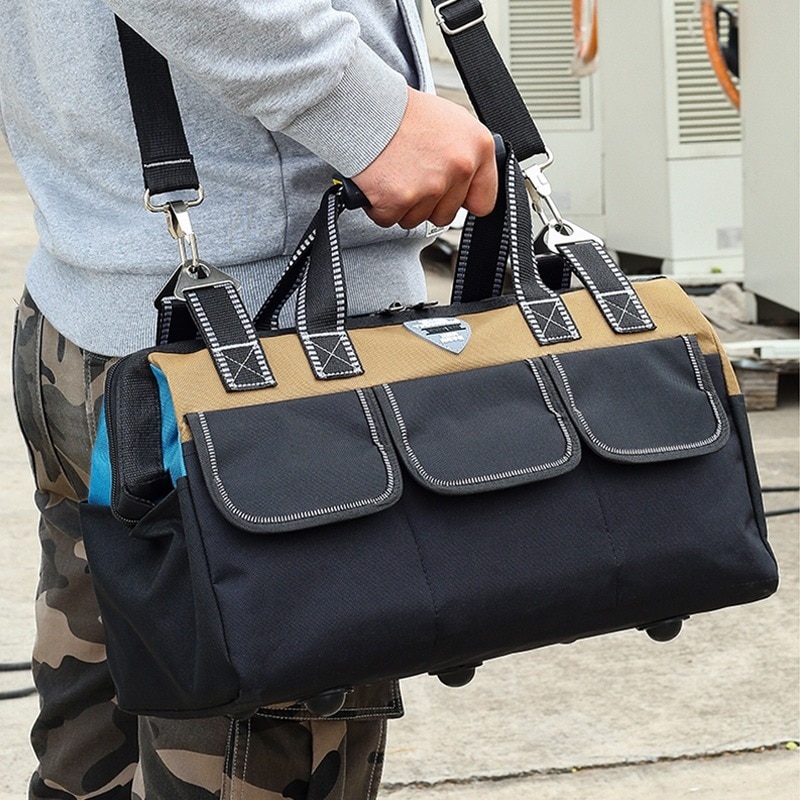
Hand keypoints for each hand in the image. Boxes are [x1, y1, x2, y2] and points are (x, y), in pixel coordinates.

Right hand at [352, 88, 497, 228]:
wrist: (368, 105)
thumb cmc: (405, 112)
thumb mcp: (453, 123)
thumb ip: (468, 157)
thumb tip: (472, 186)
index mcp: (478, 148)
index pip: (484, 201)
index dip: (463, 199)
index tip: (450, 193)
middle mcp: (458, 168)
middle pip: (445, 215)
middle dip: (427, 203)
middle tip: (412, 175)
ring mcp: (430, 186)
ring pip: (417, 219)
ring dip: (403, 204)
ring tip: (395, 174)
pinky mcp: (399, 199)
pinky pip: (390, 219)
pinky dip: (380, 206)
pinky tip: (380, 182)